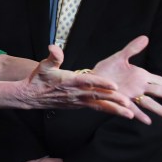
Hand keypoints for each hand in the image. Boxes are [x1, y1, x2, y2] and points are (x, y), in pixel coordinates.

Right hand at [23, 45, 137, 118]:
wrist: (31, 97)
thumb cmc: (38, 80)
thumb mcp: (43, 66)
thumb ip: (52, 57)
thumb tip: (53, 47)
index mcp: (69, 81)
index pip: (88, 82)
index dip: (101, 83)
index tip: (113, 85)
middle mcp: (75, 93)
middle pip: (97, 96)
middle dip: (113, 99)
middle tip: (127, 102)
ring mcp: (77, 101)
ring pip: (99, 105)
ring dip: (114, 109)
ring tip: (130, 114)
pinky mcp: (78, 105)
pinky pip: (95, 108)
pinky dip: (108, 110)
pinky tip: (119, 111)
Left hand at [92, 35, 161, 121]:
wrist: (91, 79)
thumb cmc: (105, 70)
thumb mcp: (119, 57)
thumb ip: (132, 49)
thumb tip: (145, 37)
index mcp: (141, 76)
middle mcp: (138, 87)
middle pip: (160, 92)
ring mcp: (130, 95)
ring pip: (149, 103)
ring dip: (160, 110)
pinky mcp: (120, 101)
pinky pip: (131, 108)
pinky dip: (139, 115)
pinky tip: (148, 121)